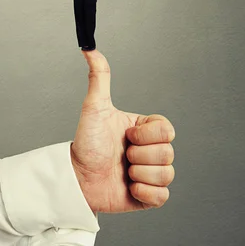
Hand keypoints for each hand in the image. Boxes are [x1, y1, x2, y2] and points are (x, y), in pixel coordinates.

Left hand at [71, 50, 174, 212]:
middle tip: (121, 156)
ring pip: (166, 174)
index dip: (146, 135)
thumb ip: (99, 77)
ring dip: (139, 174)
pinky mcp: (149, 197)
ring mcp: (151, 174)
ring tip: (122, 172)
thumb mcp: (94, 108)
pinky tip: (129, 188)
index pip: (167, 130)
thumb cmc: (86, 142)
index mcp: (145, 130)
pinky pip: (162, 197)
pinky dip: (144, 193)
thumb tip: (89, 48)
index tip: (127, 135)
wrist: (76, 178)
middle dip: (138, 156)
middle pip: (168, 153)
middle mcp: (151, 151)